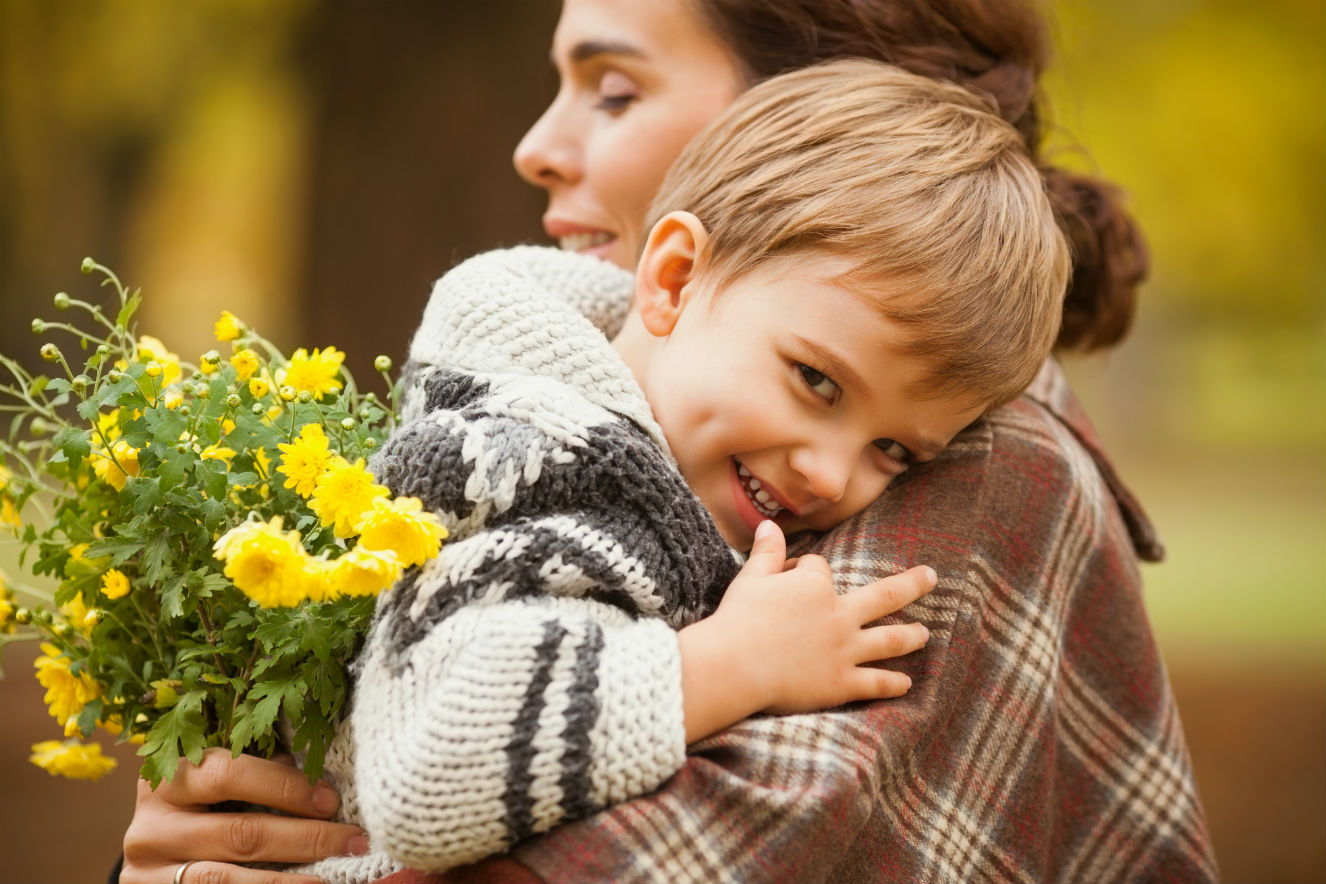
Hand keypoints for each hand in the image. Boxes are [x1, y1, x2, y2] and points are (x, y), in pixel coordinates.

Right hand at [121, 748, 367, 883]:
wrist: (153, 857)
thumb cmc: (198, 809)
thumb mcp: (213, 785)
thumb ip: (256, 776)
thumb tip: (321, 787)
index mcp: (167, 781)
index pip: (230, 775)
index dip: (285, 787)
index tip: (331, 801)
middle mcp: (151, 829)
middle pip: (240, 834)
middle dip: (306, 838)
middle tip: (353, 841)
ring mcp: (149, 875)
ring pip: (227, 880)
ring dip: (289, 880)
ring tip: (332, 877)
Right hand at [679, 520, 933, 739]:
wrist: (734, 665)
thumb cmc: (738, 618)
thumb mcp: (750, 578)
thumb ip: (766, 552)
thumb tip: (770, 524)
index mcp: (815, 585)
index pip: (821, 569)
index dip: (807, 570)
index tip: (792, 577)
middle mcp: (839, 614)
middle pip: (883, 596)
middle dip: (911, 585)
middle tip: (931, 577)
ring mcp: (845, 650)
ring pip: (889, 640)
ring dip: (911, 636)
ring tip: (925, 634)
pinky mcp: (841, 683)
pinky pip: (875, 682)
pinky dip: (893, 683)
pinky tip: (906, 683)